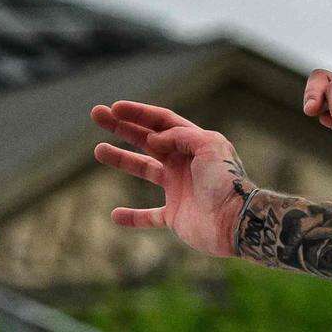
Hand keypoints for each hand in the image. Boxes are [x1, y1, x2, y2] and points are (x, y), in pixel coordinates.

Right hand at [90, 101, 253, 257]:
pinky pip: (149, 216)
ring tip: (98, 150)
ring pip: (144, 170)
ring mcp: (178, 190)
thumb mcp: (209, 145)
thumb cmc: (226, 182)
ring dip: (121, 159)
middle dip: (122, 127)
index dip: (138, 113)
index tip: (115, 109)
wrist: (235, 222)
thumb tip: (154, 140)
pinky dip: (133, 217)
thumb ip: (180, 136)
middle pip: (147, 139)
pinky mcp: (175, 216)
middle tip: (97, 114)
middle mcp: (184, 163)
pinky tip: (115, 215)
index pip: (161, 122)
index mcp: (194, 144)